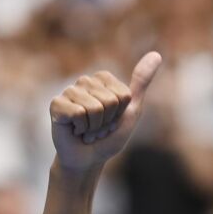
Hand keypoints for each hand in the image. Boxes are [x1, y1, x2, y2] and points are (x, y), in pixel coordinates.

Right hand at [50, 51, 162, 173]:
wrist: (88, 159)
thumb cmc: (109, 137)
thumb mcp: (131, 110)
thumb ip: (141, 82)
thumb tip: (156, 54)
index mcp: (103, 79)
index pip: (123, 95)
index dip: (120, 114)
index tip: (112, 121)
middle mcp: (85, 81)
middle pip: (110, 101)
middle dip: (107, 122)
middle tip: (98, 128)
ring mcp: (69, 91)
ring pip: (95, 108)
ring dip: (95, 128)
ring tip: (87, 130)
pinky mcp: (56, 104)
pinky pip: (77, 113)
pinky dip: (81, 129)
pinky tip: (75, 131)